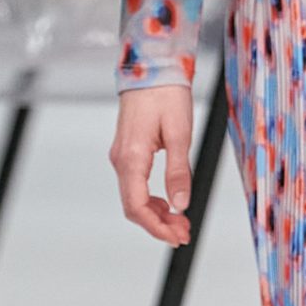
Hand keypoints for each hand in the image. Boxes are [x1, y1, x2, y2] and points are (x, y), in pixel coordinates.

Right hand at [110, 85, 194, 244]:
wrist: (151, 68)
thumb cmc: (166, 95)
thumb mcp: (180, 134)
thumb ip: (178, 171)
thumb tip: (181, 204)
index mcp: (132, 158)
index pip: (136, 206)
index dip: (156, 227)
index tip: (176, 237)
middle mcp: (121, 160)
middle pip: (134, 206)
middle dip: (158, 225)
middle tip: (184, 233)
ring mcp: (122, 156)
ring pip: (134, 197)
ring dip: (156, 213)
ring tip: (181, 222)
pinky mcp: (128, 152)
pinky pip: (136, 184)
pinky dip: (152, 198)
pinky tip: (170, 202)